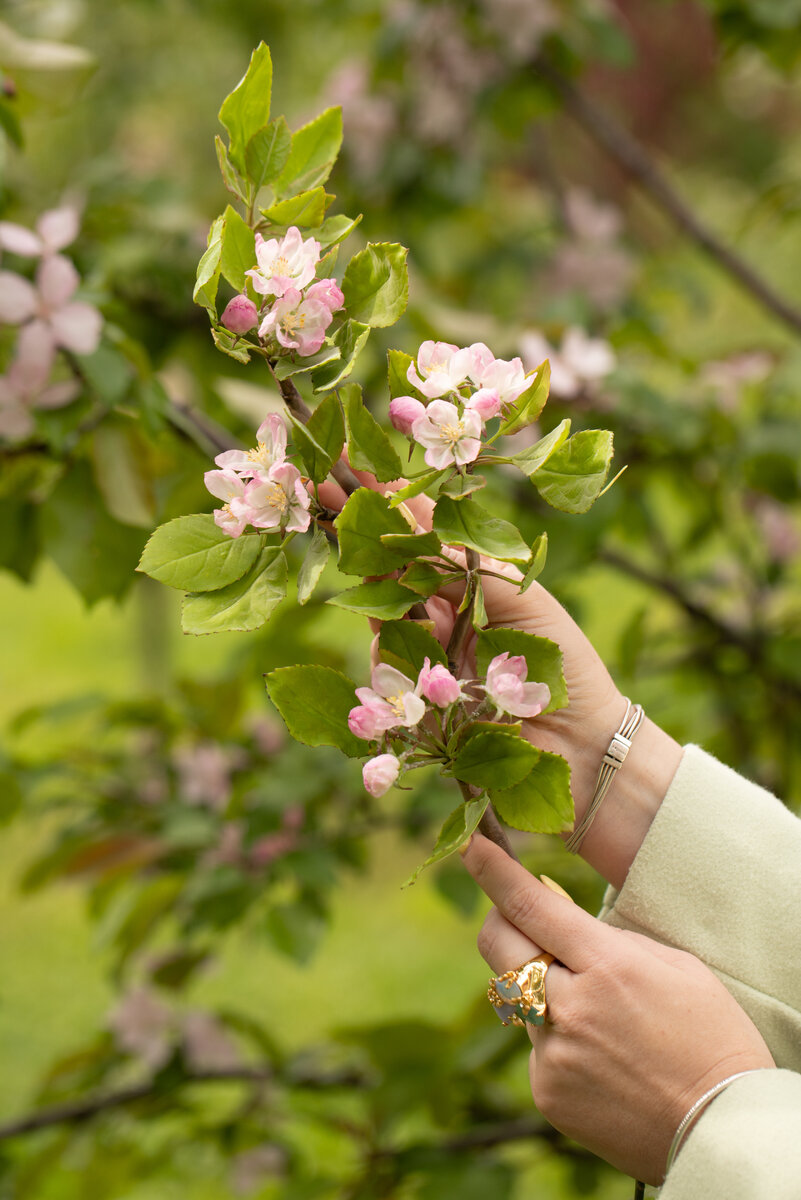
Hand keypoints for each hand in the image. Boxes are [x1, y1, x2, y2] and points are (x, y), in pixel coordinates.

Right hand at [320, 469, 682, 884]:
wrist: (585, 751)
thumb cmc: (567, 668)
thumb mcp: (523, 601)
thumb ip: (469, 561)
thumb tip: (419, 514)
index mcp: (475, 584)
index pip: (423, 537)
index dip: (389, 505)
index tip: (354, 465)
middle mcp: (446, 616)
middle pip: (390, 571)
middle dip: (363, 538)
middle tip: (329, 492)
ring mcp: (429, 658)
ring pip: (381, 619)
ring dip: (386, 605)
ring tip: (424, 620)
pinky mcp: (416, 703)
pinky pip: (385, 671)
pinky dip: (395, 663)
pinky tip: (427, 668)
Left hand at [461, 834, 774, 1184]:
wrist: (723, 1128)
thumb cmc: (710, 1036)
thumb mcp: (674, 966)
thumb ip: (607, 938)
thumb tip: (551, 910)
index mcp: (608, 966)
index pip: (531, 906)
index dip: (493, 870)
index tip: (470, 843)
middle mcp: (571, 1008)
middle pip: (499, 944)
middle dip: (503, 919)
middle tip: (528, 919)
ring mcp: (554, 1054)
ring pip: (518, 995)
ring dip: (543, 989)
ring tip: (602, 1017)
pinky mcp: (546, 1090)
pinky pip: (536, 1044)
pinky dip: (559, 1038)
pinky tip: (603, 1058)